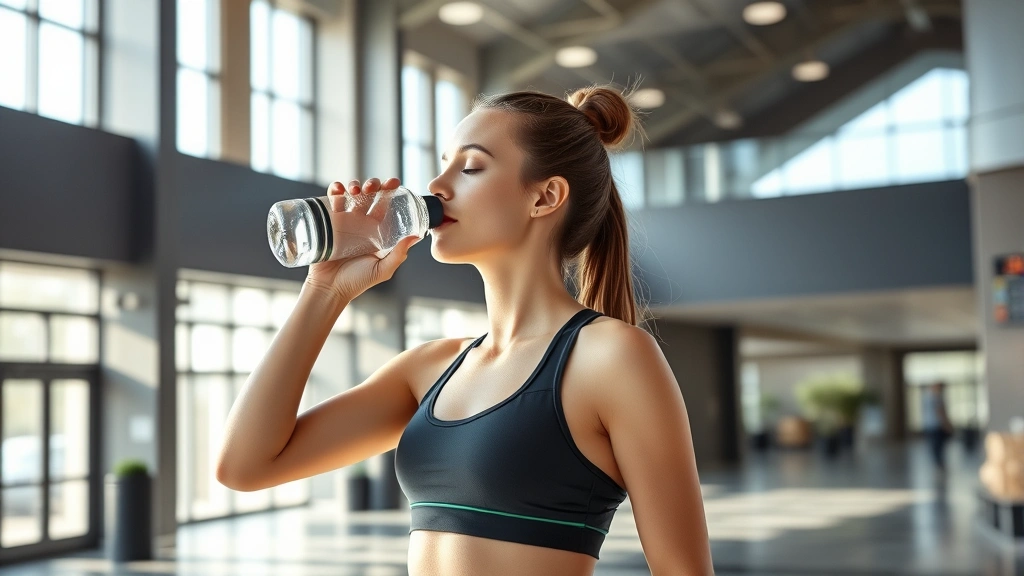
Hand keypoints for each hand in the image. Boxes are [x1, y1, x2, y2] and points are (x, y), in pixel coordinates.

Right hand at [303, 177, 420, 302]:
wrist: (329, 288)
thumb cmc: (357, 282)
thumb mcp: (383, 269)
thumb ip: (398, 254)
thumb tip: (416, 236)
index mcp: (378, 230)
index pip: (386, 205)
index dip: (391, 191)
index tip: (395, 182)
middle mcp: (362, 222)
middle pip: (370, 195)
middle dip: (373, 184)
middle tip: (373, 187)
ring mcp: (345, 220)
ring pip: (352, 193)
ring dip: (355, 184)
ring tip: (355, 190)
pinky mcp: (328, 221)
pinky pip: (332, 200)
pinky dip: (334, 190)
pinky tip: (338, 189)